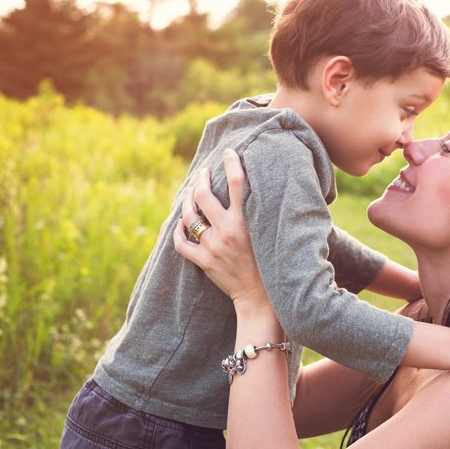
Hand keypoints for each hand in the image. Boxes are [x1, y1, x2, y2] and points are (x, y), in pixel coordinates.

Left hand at [172, 148, 270, 313]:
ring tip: (190, 195)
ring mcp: (212, 247)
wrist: (261, 297)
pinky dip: (178, 231)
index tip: (228, 153)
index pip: (237, 182)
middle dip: (200, 179)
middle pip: (204, 195)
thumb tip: (265, 191)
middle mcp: (227, 231)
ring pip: (189, 217)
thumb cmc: (271, 263)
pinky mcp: (203, 262)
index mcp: (246, 221)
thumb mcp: (270, 234)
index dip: (231, 163)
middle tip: (202, 173)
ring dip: (187, 202)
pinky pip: (181, 243)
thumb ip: (262, 214)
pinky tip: (180, 225)